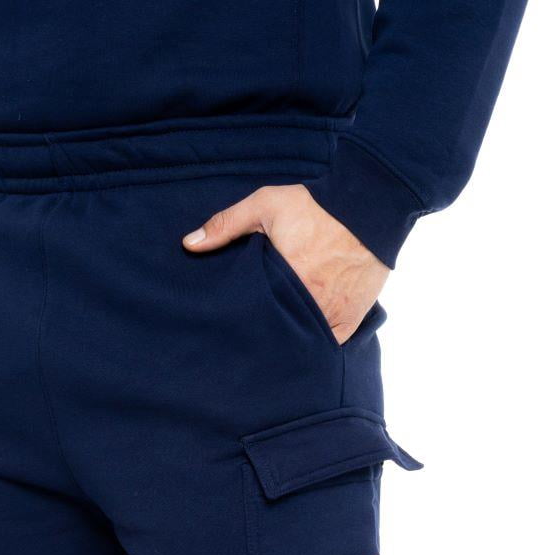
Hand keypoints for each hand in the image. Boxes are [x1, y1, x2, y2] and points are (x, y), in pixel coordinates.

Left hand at [183, 184, 388, 345]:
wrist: (370, 207)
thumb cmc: (316, 207)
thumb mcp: (266, 205)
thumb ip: (226, 224)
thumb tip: (188, 244)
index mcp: (285, 281)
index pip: (255, 314)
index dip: (244, 320)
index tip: (234, 322)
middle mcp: (310, 306)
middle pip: (279, 332)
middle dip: (265, 334)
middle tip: (250, 336)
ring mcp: (331, 317)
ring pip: (303, 342)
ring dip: (290, 340)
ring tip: (274, 343)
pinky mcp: (350, 320)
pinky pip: (329, 344)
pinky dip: (317, 343)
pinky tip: (303, 342)